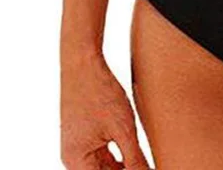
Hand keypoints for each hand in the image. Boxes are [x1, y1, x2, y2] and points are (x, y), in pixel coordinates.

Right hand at [60, 51, 150, 168]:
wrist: (83, 62)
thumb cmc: (99, 92)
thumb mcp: (123, 128)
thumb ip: (135, 158)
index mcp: (77, 162)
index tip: (147, 169)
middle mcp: (73, 158)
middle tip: (149, 165)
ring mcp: (78, 146)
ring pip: (105, 167)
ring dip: (124, 166)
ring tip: (145, 162)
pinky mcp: (85, 134)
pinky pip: (103, 154)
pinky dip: (119, 155)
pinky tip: (136, 153)